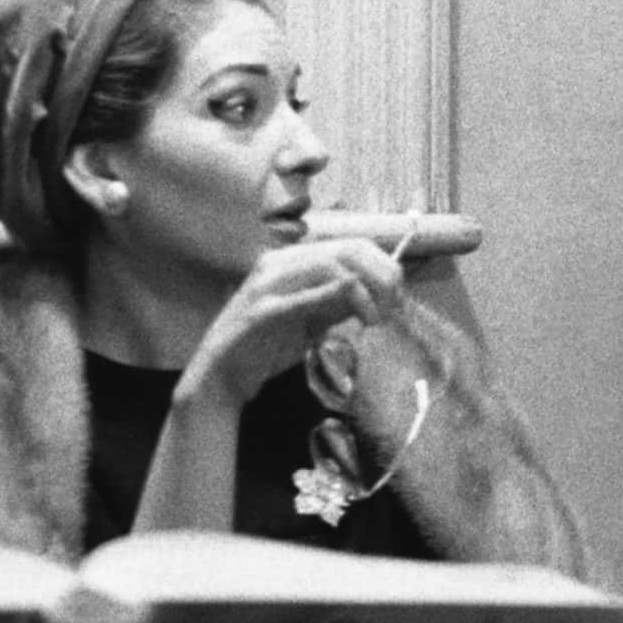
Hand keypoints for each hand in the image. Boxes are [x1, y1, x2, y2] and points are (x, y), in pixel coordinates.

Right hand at [175, 239, 402, 409]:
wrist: (222, 376)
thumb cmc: (266, 346)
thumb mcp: (312, 320)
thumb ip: (340, 303)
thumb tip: (379, 292)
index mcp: (292, 261)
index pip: (351, 246)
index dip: (384, 265)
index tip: (399, 296)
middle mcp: (279, 263)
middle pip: (345, 250)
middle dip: (380, 276)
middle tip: (393, 309)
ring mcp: (267, 284)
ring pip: (327, 265)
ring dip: (363, 291)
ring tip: (374, 320)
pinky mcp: (260, 310)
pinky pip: (300, 296)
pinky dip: (330, 294)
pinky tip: (356, 306)